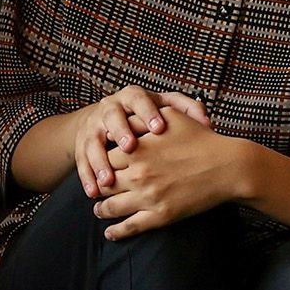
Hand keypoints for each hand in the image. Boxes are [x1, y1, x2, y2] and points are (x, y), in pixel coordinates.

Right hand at [71, 85, 212, 198]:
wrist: (108, 116)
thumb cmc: (146, 114)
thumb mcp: (165, 107)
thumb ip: (185, 110)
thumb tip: (207, 121)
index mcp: (132, 97)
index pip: (139, 100)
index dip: (148, 112)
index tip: (159, 128)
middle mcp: (110, 108)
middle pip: (112, 117)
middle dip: (121, 132)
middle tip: (130, 149)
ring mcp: (93, 126)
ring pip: (93, 142)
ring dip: (100, 162)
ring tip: (108, 181)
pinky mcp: (82, 143)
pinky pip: (82, 161)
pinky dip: (87, 177)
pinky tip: (93, 192)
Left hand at [96, 109, 248, 238]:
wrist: (228, 167)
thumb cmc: (202, 139)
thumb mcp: (171, 118)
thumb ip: (143, 118)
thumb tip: (121, 121)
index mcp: (137, 148)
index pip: (104, 156)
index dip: (99, 161)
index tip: (99, 165)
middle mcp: (138, 174)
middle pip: (103, 182)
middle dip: (96, 186)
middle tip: (94, 190)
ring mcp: (148, 197)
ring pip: (110, 207)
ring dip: (100, 209)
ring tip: (99, 210)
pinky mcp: (160, 216)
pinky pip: (129, 227)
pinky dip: (115, 232)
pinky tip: (110, 233)